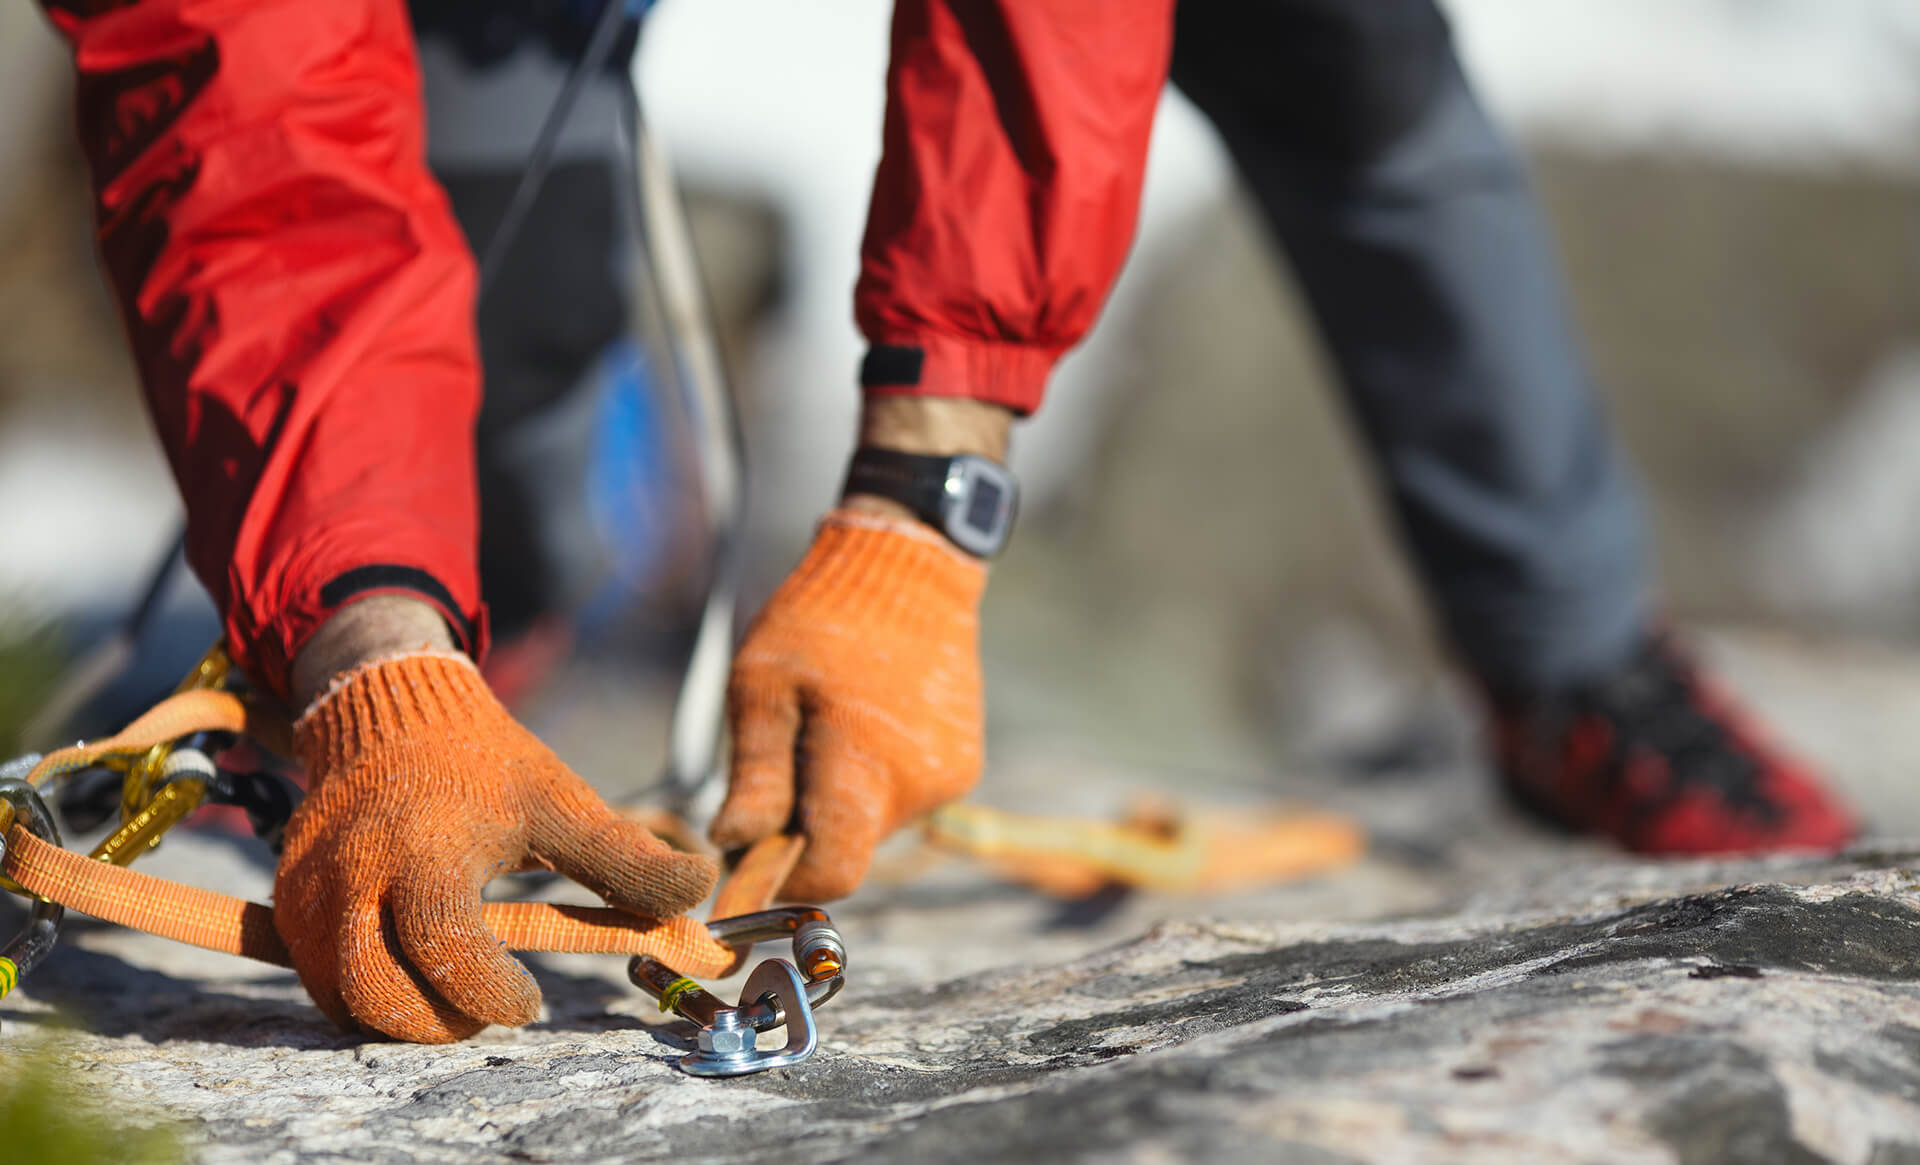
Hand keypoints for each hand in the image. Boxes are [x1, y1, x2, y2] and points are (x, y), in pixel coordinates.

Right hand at [277, 651, 716, 1042]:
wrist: (390, 708)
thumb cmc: (485, 762)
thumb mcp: (560, 799)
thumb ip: (623, 857)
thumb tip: (702, 889)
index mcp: (427, 848)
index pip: (444, 945)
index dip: (488, 992)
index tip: (529, 1002)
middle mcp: (355, 873)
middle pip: (375, 991)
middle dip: (437, 1022)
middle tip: (486, 1011)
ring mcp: (310, 889)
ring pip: (338, 995)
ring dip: (398, 1015)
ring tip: (453, 994)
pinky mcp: (287, 899)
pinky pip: (316, 976)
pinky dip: (363, 994)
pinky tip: (413, 972)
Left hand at [713, 509, 987, 899]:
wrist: (910, 570)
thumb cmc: (822, 621)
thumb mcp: (762, 688)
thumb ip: (755, 776)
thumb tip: (733, 846)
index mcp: (865, 766)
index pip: (832, 874)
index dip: (786, 878)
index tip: (752, 853)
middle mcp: (918, 784)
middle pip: (849, 849)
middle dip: (808, 827)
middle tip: (783, 761)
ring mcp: (949, 777)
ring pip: (875, 826)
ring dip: (842, 799)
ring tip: (828, 727)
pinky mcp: (964, 765)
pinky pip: (904, 798)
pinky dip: (875, 779)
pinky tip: (865, 723)